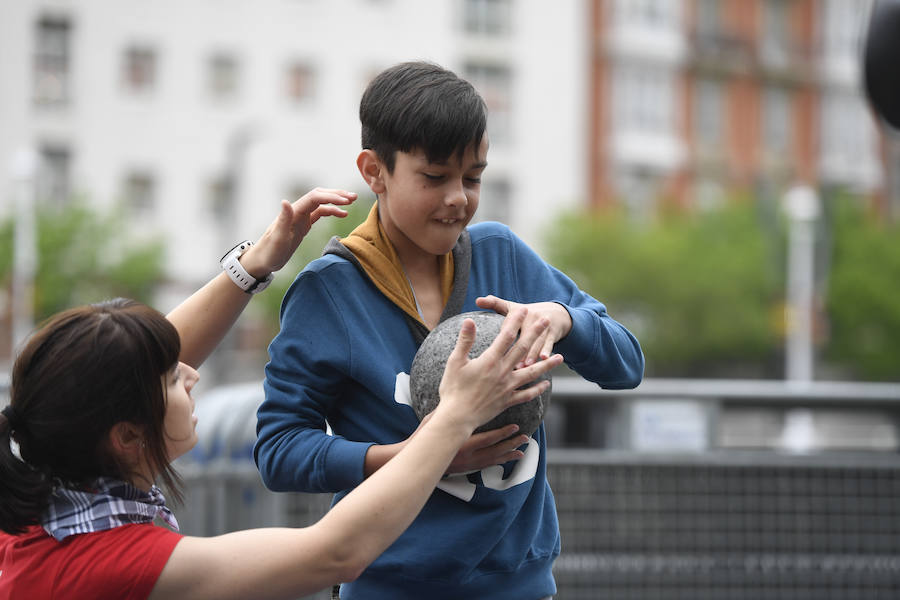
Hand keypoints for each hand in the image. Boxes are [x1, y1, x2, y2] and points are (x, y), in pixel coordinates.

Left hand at [240, 188, 356, 277]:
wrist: (263, 259)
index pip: (314, 198)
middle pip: (319, 196)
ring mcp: (301, 217)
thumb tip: (285, 201)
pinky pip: (320, 213)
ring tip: (351, 202)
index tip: (346, 201)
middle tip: (353, 197)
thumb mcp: (277, 238)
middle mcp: (297, 211)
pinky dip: (332, 211)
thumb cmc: (269, 251)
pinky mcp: (304, 224)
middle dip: (336, 194)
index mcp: (293, 212)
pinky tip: (342, 214)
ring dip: (336, 200)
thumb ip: (283, 220)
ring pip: (321, 202)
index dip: (331, 197)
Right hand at [413, 416, 527, 473]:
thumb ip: (450, 413)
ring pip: (493, 459)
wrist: (416, 459)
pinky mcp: (466, 468)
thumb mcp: (436, 420)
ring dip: (508, 454)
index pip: (489, 438)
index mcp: (463, 442)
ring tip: (521, 451)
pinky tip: (506, 460)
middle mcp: (468, 455)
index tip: (516, 427)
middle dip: (511, 444)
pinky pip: (486, 465)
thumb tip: (460, 398)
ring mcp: (468, 463)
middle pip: (495, 450)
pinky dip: (498, 461)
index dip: (504, 433)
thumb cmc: (423, 436)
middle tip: (525, 438)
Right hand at [435, 306, 561, 433]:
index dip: (515, 321)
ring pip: (531, 373)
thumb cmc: (453, 389)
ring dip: (547, 364)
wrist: (458, 417)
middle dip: (535, 333)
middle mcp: (502, 372)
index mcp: (489, 361)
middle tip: (546, 321)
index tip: (523, 309)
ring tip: (560, 357)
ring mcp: (507, 387)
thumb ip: (465, 340)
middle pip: (523, 349)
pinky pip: (526, 394)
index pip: (506, 336)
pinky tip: (546, 384)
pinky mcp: (507, 400)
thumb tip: (469, 320)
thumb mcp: (455, 362)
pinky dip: (537, 389)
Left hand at [475, 295, 571, 366]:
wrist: (555, 312)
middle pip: (524, 334)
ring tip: (524, 365)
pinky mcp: (552, 333)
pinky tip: (543, 359)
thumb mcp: (511, 306)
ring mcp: (543, 326)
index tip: (499, 344)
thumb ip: (494, 303)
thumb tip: (478, 300)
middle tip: (511, 361)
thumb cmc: (526, 312)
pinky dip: (546, 351)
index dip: (505, 334)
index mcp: (519, 312)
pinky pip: (549, 344)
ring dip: (531, 353)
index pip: (510, 324)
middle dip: (518, 348)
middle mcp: (532, 317)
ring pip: (536, 341)